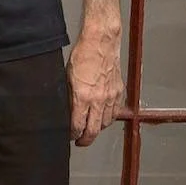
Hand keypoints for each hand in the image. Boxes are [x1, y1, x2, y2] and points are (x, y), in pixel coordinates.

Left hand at [67, 29, 122, 145]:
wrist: (101, 42)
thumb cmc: (82, 55)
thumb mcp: (67, 77)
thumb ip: (68, 96)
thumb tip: (66, 111)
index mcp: (83, 97)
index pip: (78, 126)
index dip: (73, 135)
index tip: (69, 136)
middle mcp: (99, 100)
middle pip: (94, 130)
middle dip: (86, 140)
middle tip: (80, 142)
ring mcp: (111, 97)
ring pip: (106, 123)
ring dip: (98, 129)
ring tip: (91, 129)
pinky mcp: (119, 91)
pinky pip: (116, 112)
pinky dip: (109, 118)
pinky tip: (103, 117)